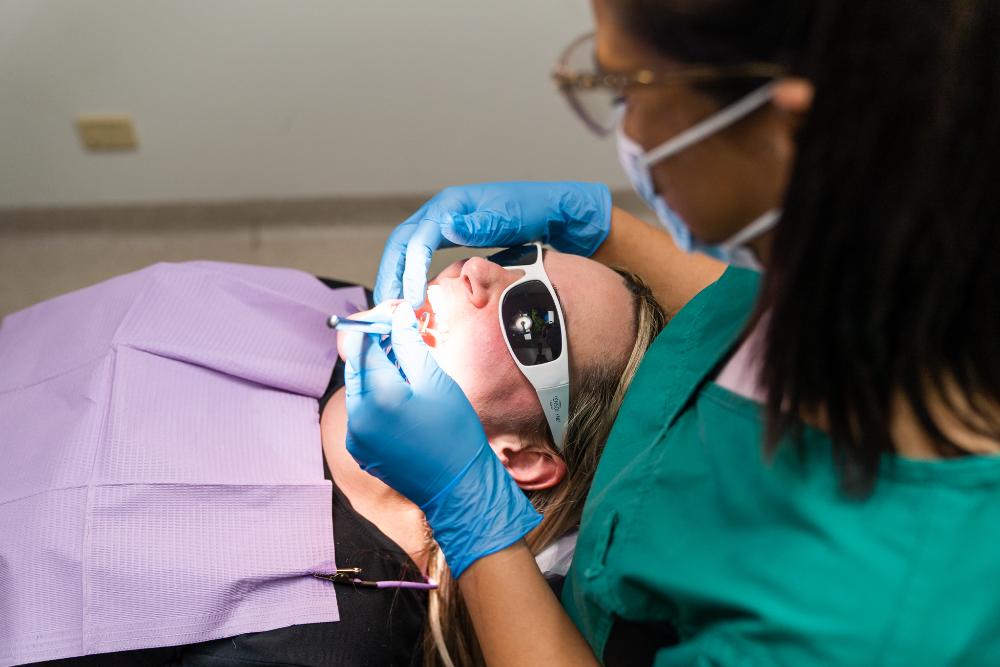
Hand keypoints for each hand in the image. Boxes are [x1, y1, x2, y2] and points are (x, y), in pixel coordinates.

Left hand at [340, 303, 540, 576]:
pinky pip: (362, 411)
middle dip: (375, 345)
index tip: (393, 313)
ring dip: (376, 370)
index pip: (361, 344)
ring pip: (358, 388)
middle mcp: (357, 417)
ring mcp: (355, 436)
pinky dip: (376, 396)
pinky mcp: (360, 449)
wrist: (458, 488)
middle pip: (356, 366)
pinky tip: (402, 396)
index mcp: (376, 397)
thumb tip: (397, 316)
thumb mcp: (436, 381)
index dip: (375, 323)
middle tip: (399, 333)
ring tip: (406, 364)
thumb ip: (409, 345)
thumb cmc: (454, 434)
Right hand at [374, 181, 611, 305]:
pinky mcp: (457, 237)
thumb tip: (448, 225)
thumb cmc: (544, 211)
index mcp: (454, 204)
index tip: (411, 301)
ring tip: (395, 312)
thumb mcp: (517, 218)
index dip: (410, 271)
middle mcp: (446, 212)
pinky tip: (415, 301)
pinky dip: (414, 278)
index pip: (417, 239)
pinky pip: (424, 257)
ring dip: (398, 280)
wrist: (565, 213)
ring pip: (409, 251)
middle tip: (387, 312)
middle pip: (402, 244)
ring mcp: (450, 224)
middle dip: (391, 277)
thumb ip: (485, 223)